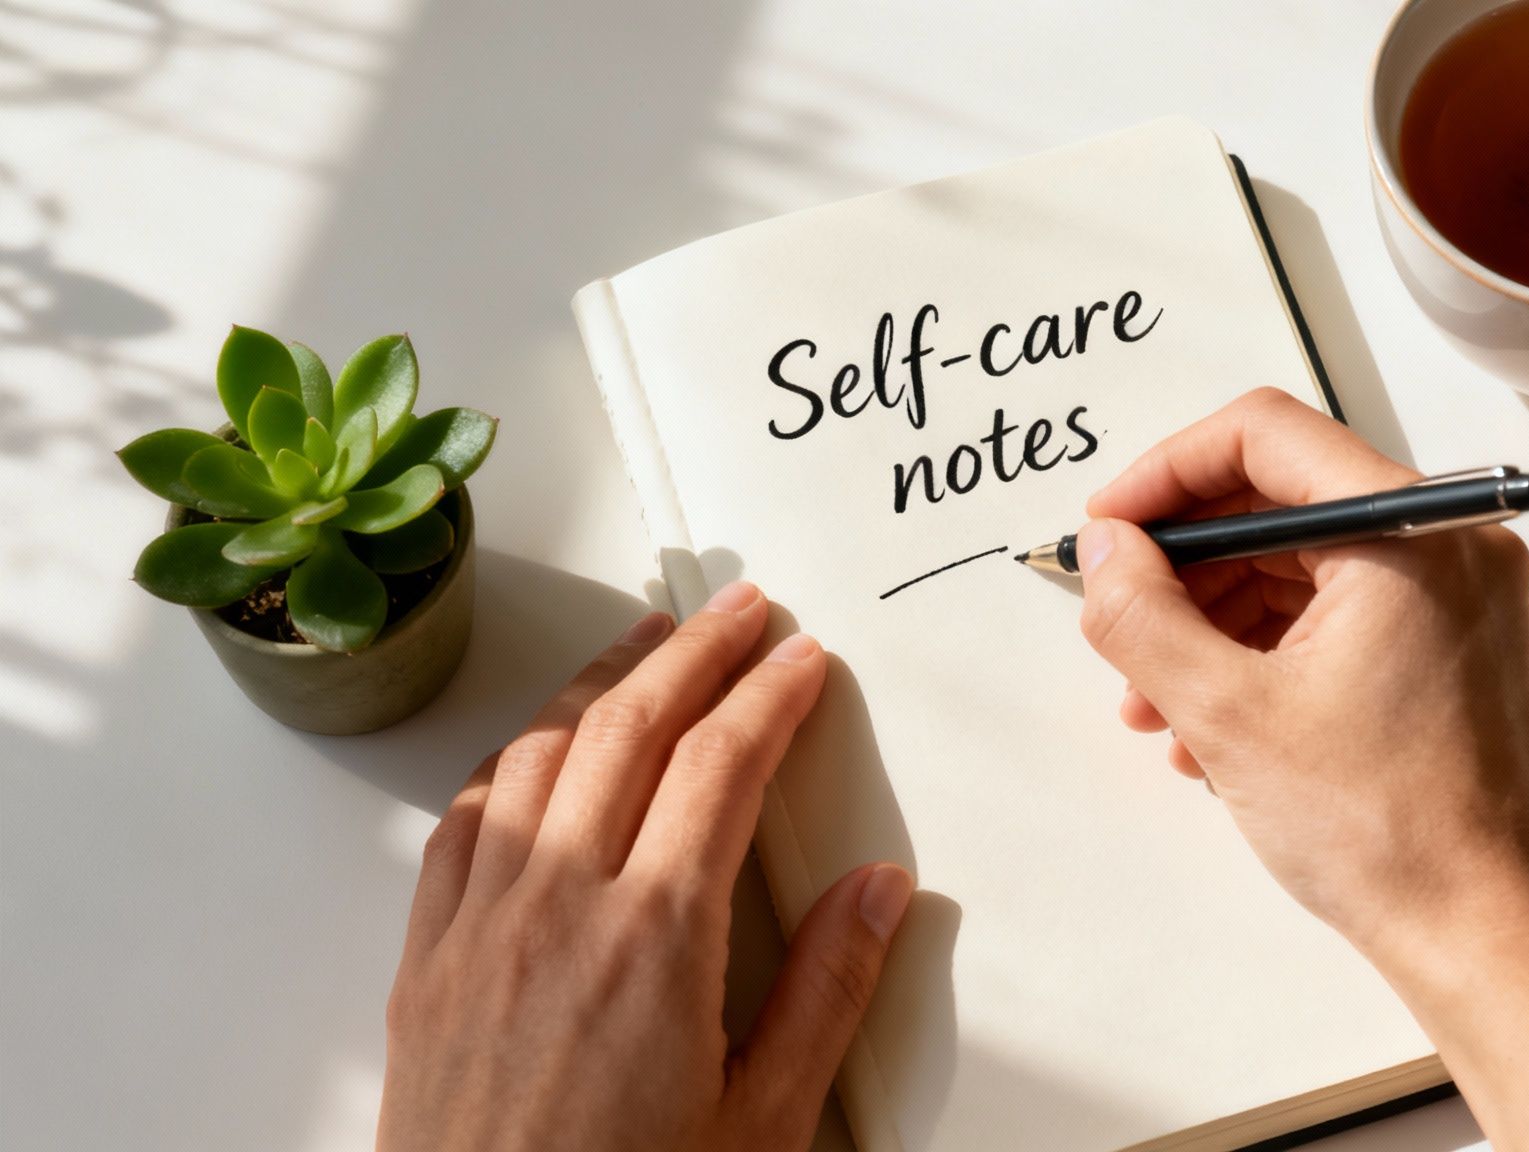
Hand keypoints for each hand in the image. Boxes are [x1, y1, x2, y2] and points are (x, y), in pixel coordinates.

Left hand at [377, 583, 912, 1151]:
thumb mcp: (764, 1123)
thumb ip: (828, 993)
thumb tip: (884, 888)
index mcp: (657, 937)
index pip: (722, 765)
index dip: (770, 695)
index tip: (803, 658)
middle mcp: (559, 903)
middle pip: (632, 726)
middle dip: (695, 650)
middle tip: (741, 607)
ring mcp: (480, 922)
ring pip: (541, 751)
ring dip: (604, 679)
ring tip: (651, 639)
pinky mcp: (426, 957)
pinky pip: (464, 818)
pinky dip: (513, 756)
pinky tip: (540, 744)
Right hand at [1076, 389, 1528, 1150]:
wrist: (1490, 936)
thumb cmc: (1391, 833)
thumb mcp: (1229, 715)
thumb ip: (1144, 616)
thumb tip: (1105, 551)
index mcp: (1411, 533)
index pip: (1264, 436)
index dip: (1166, 473)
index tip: (1110, 527)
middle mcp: (1451, 546)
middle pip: (1281, 500)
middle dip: (1185, 564)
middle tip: (1118, 620)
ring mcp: (1459, 600)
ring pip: (1304, 565)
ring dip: (1214, 618)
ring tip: (1155, 701)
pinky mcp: (1452, 650)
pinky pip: (1339, 614)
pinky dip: (1266, 651)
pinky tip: (1212, 726)